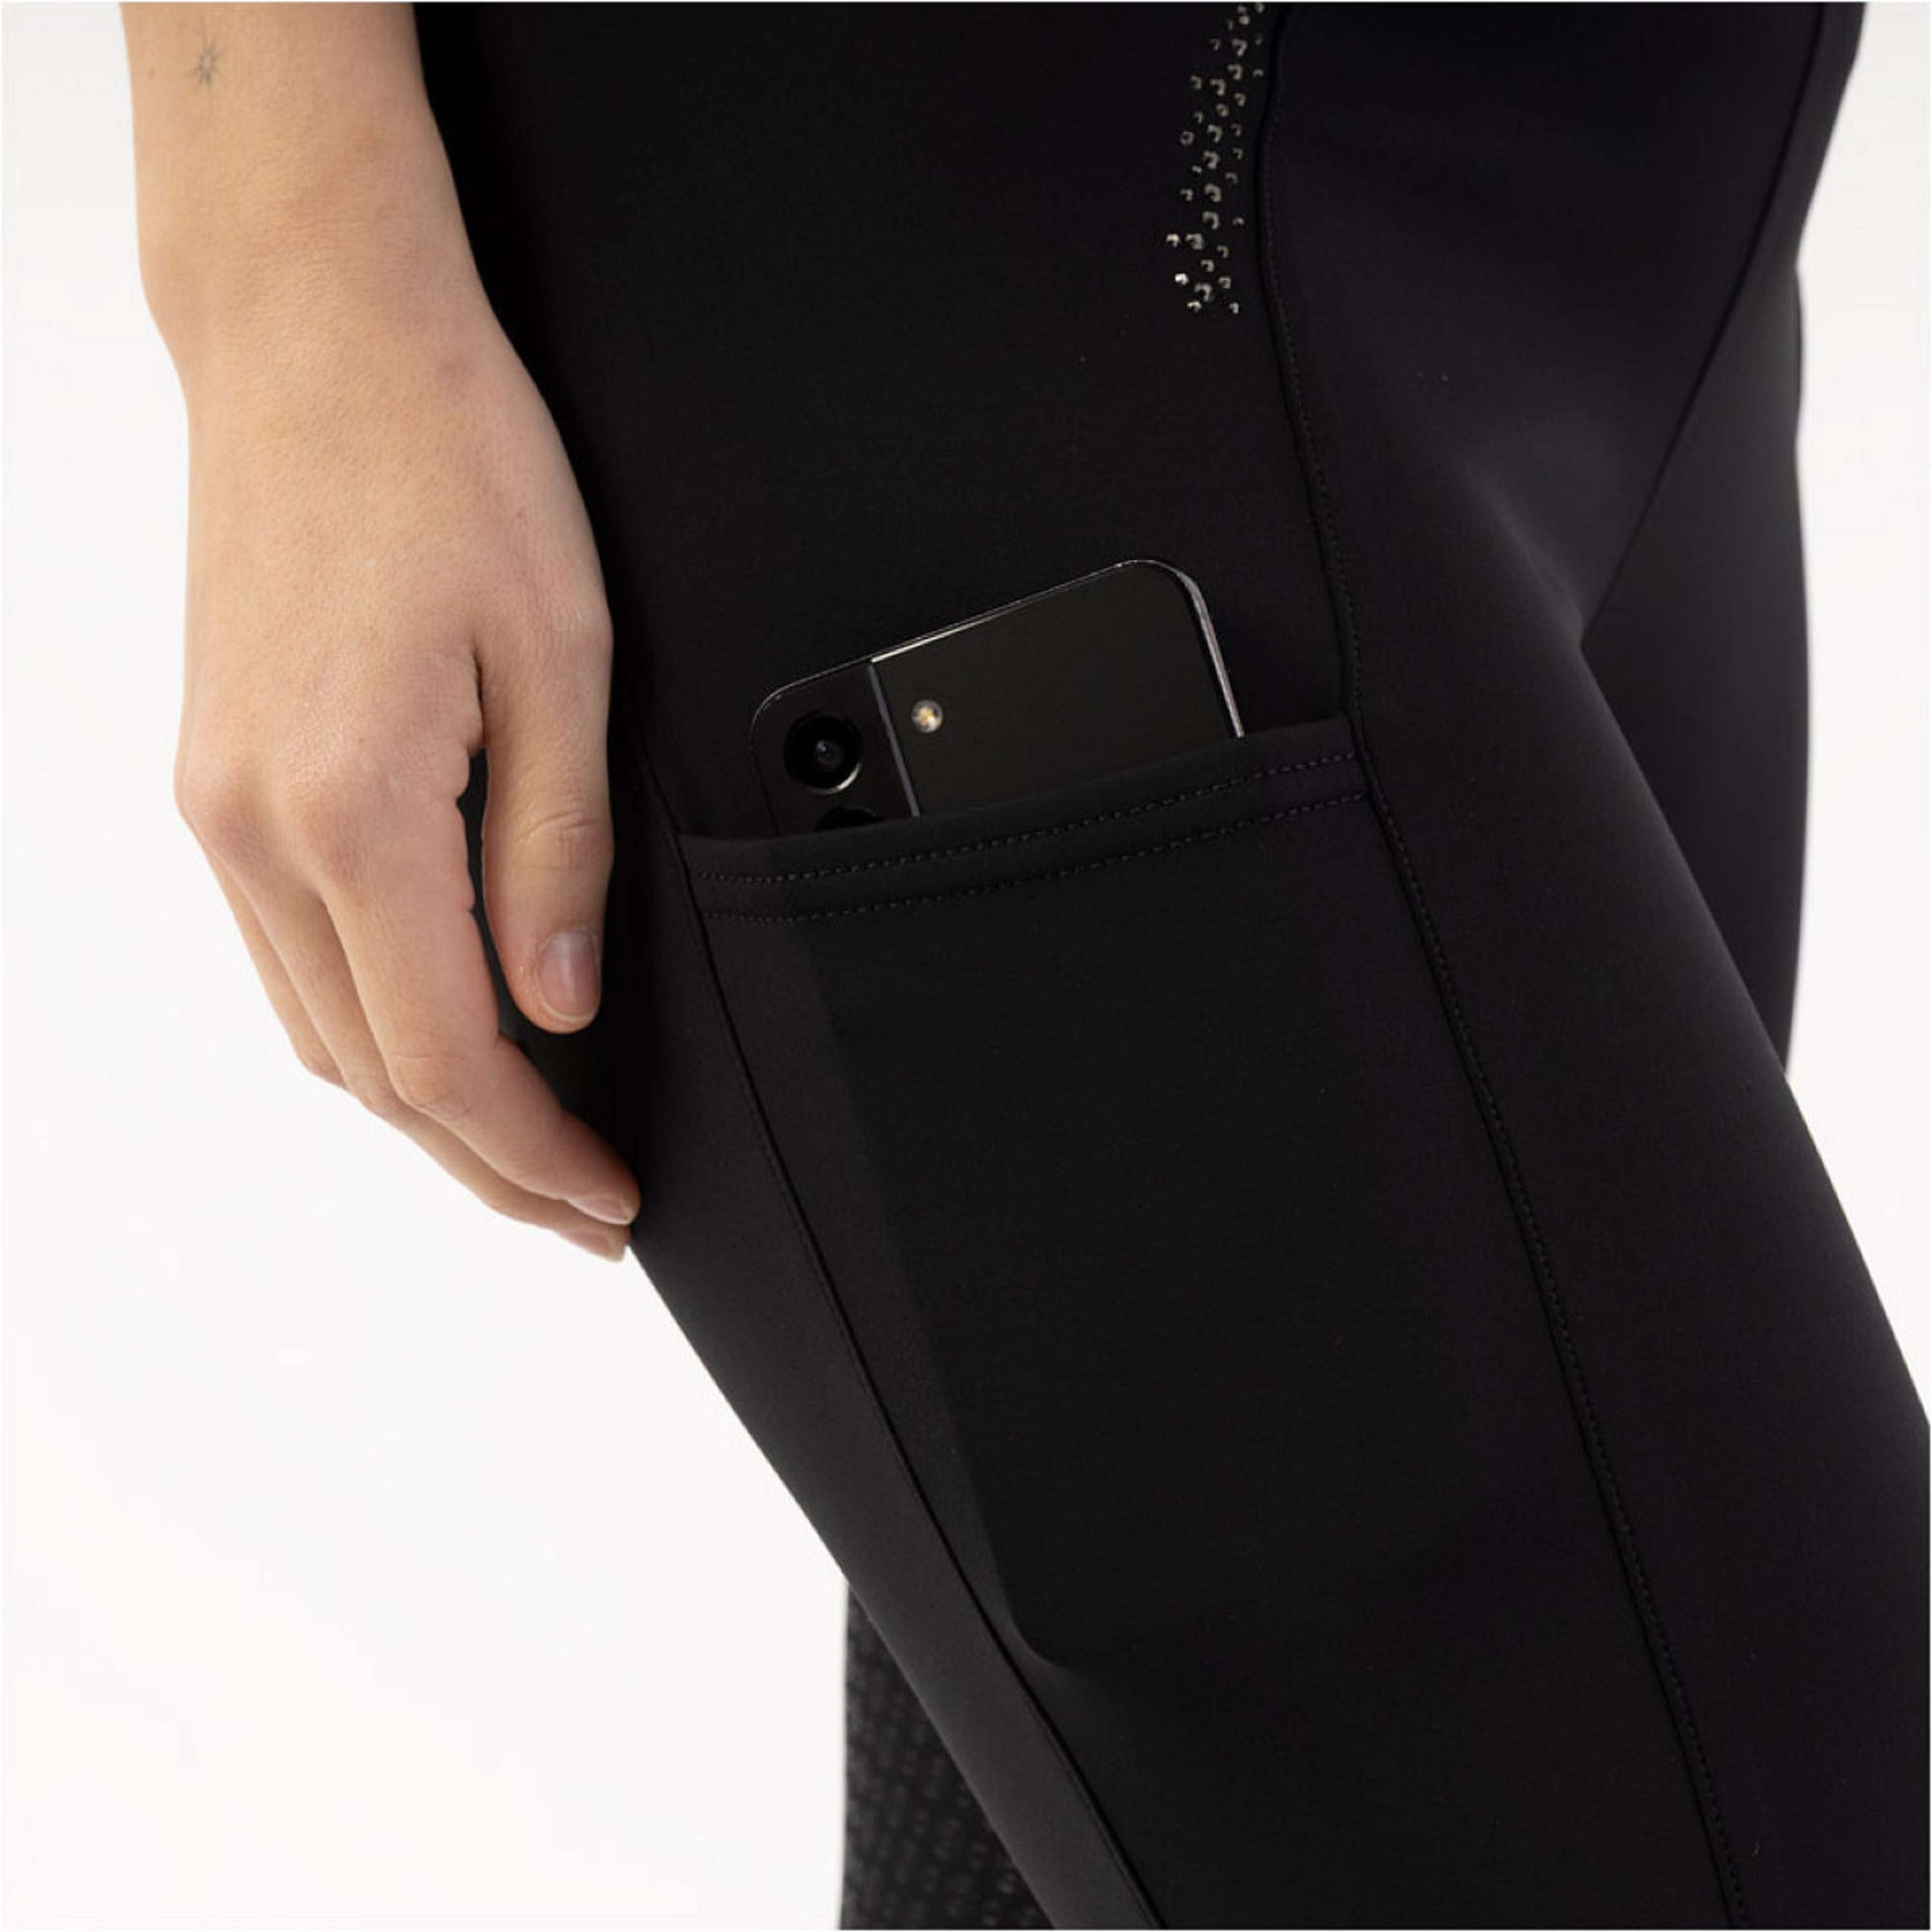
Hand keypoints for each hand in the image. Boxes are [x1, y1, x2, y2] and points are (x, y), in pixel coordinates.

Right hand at [168, 269, 639, 1260]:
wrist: (319, 339)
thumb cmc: (451, 463)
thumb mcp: (563, 660)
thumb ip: (557, 853)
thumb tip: (558, 1003)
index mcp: (349, 809)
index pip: (446, 1058)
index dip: (534, 1155)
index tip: (608, 1202)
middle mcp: (254, 828)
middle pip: (371, 1071)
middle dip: (485, 1161)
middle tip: (582, 1210)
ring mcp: (219, 807)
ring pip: (319, 1026)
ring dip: (424, 1106)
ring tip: (526, 1145)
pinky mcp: (220, 778)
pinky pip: (290, 954)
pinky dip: (370, 1024)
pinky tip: (438, 1033)